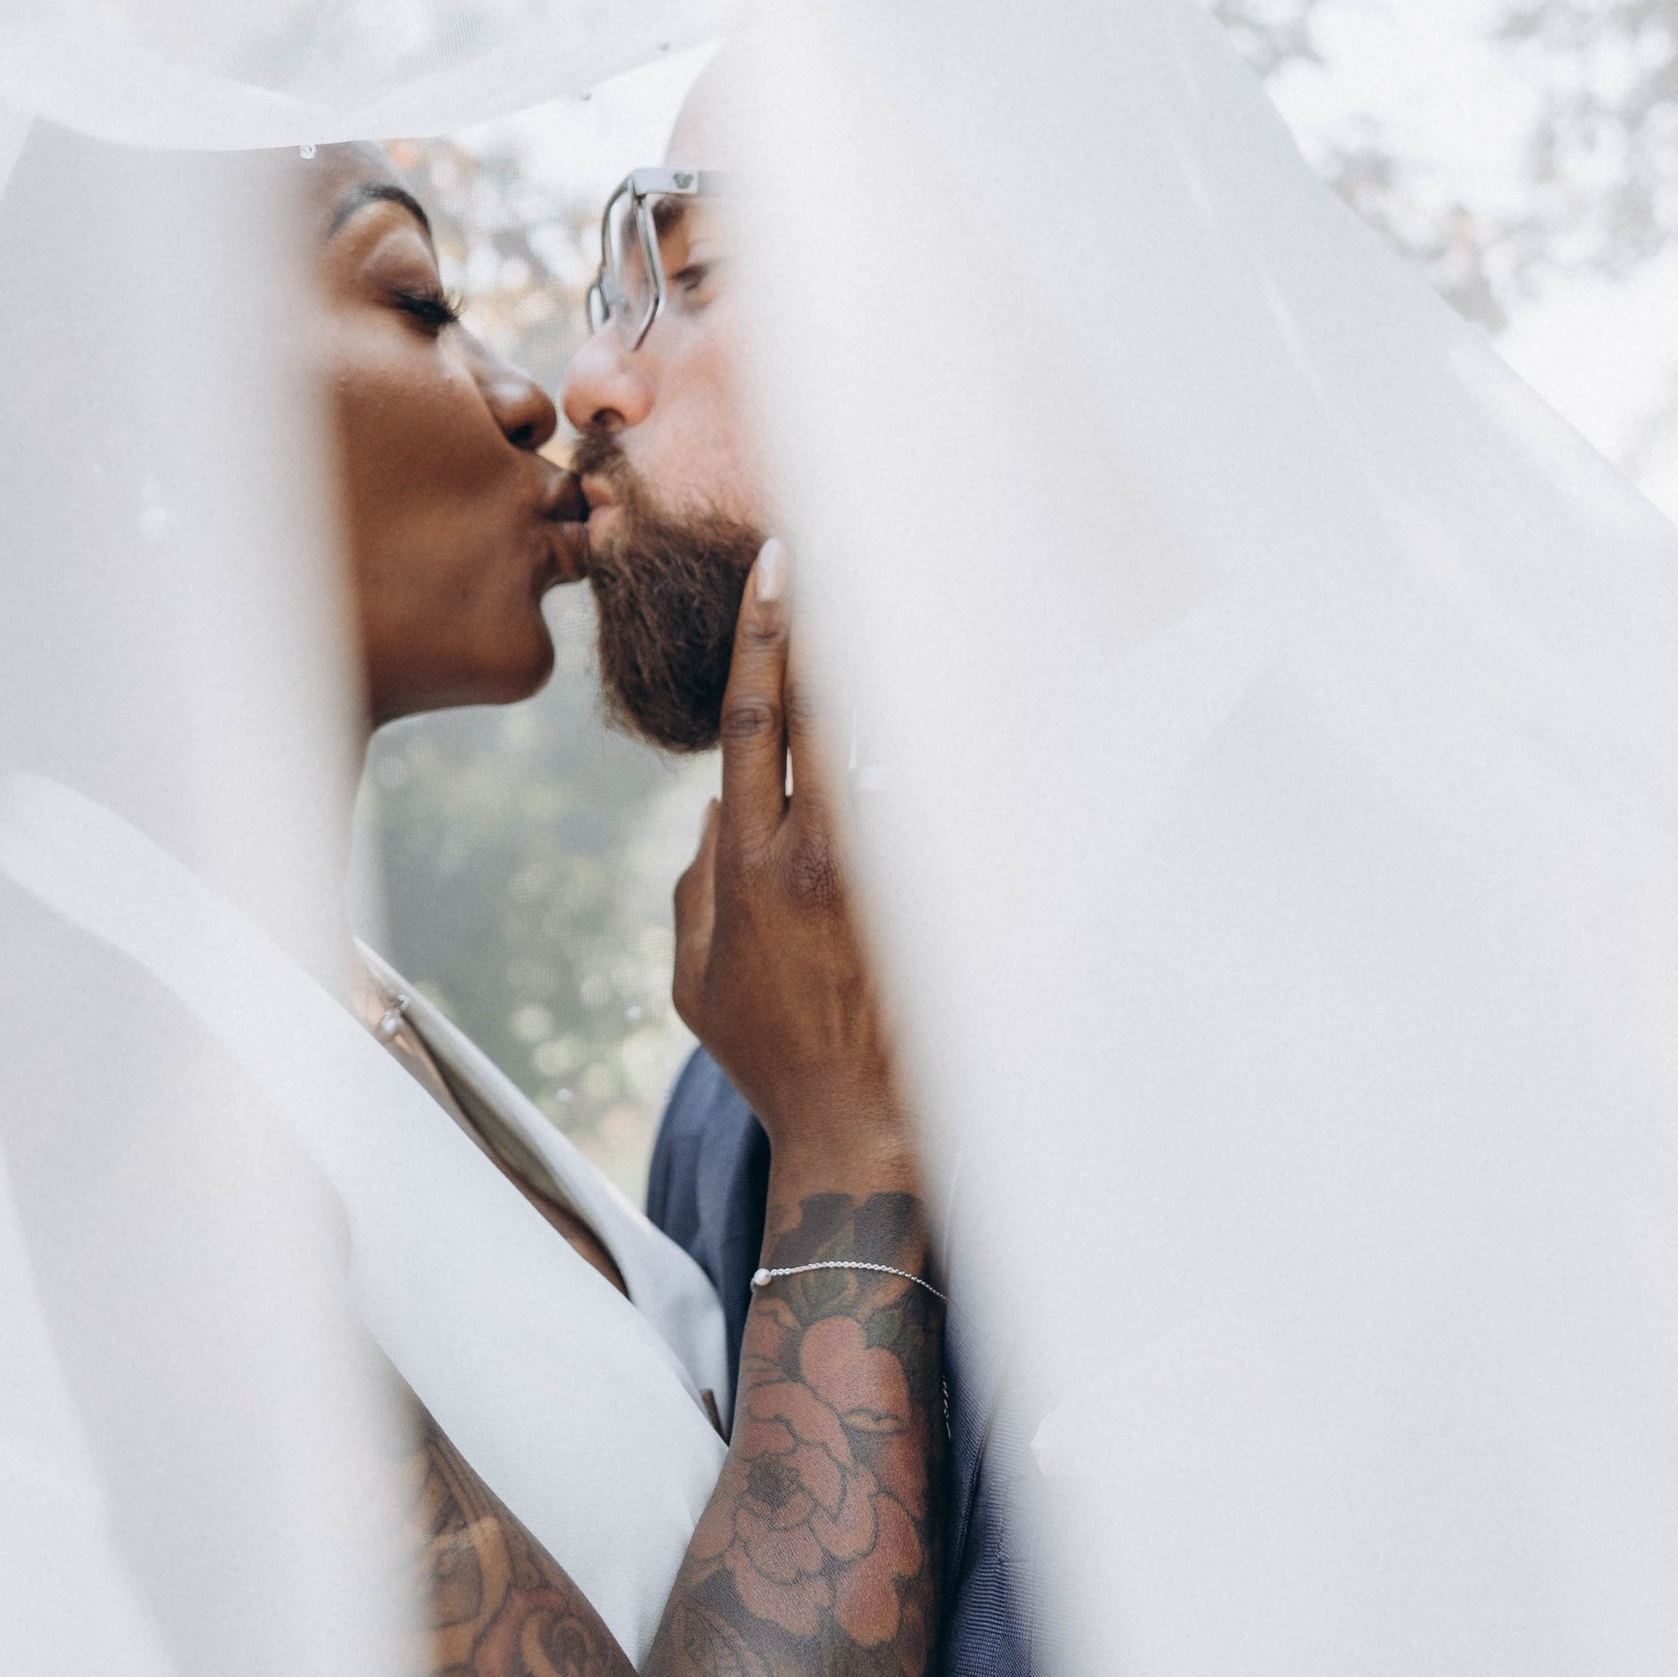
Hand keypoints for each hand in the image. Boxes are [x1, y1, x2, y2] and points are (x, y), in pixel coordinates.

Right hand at [673, 538, 909, 1180]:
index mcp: (750, 866)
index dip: (765, 635)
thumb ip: (695, 883)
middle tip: (855, 544)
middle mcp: (821, 858)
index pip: (755, 719)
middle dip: (838, 619)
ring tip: (929, 595)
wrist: (861, 1133)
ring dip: (908, 674)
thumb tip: (713, 803)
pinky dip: (959, 756)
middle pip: (833, 707)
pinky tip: (982, 698)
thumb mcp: (695, 979)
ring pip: (900, 746)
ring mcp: (890, 879)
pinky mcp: (941, 903)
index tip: (779, 568)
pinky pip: (949, 810)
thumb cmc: (771, 1058)